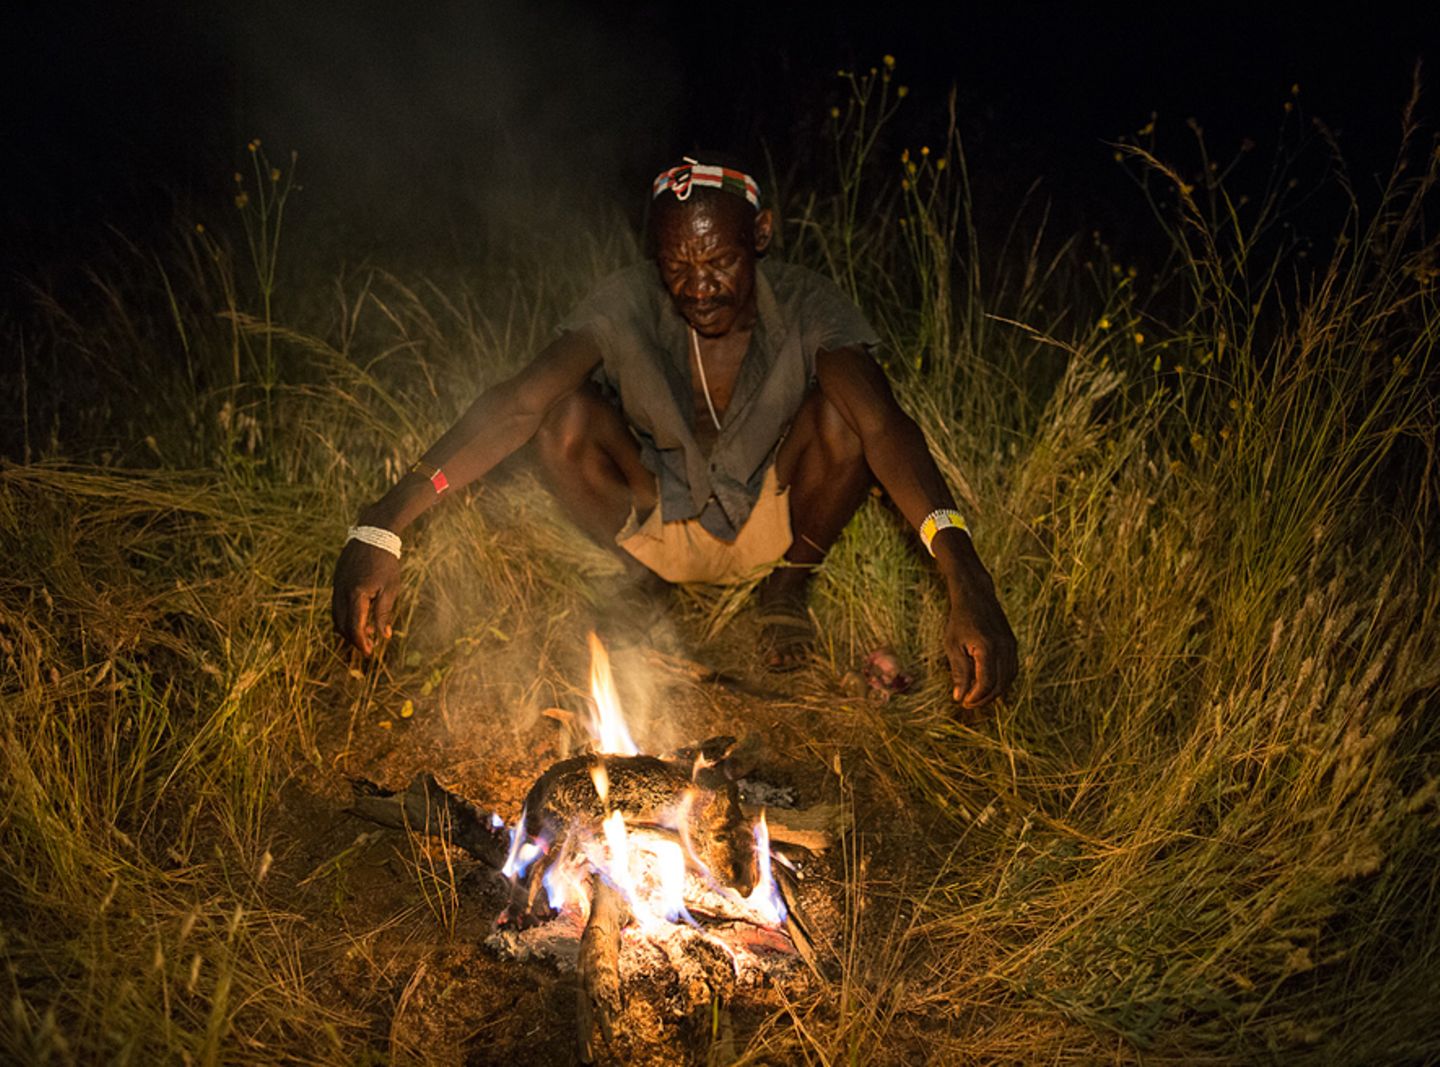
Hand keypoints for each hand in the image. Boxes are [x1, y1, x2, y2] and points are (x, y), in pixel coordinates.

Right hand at [331, 539, 401, 656]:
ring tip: (366, 633)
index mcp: (356, 595)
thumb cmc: (385, 562)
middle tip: (368, 646)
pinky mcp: (336, 581)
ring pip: (337, 616)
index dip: (360, 643)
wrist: (372, 535)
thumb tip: (384, 636)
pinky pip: (336, 604)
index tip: (369, 653)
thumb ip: (384, 613)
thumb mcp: (390, 589)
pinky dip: (345, 615)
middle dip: (353, 638)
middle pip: (341, 625)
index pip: (354, 627)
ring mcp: (336, 586)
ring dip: (348, 627)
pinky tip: (360, 616)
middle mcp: (341, 592)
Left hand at [942, 563, 1018, 708]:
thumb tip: (960, 697)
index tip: (963, 702)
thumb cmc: (960, 619)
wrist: (976, 595)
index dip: (976, 697)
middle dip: (985, 698)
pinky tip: (988, 685)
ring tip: (977, 696)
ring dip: (994, 692)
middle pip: (1000, 685)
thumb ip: (958, 672)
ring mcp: (1011, 646)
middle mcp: (1004, 648)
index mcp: (988, 647)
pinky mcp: (1013, 644)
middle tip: (969, 703)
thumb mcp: (953, 645)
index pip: (986, 682)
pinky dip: (1002, 681)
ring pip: (1009, 679)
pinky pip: (1012, 670)